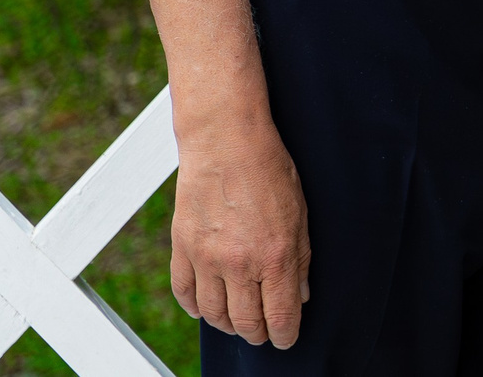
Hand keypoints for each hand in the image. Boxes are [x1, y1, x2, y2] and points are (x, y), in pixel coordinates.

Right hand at [168, 115, 310, 346]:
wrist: (225, 143)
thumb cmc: (270, 172)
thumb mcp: (300, 214)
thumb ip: (301, 259)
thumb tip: (300, 296)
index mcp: (275, 256)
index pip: (279, 316)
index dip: (285, 335)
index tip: (287, 339)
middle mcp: (238, 265)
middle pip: (245, 322)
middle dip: (258, 334)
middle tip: (264, 333)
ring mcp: (206, 259)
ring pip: (214, 315)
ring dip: (228, 325)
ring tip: (239, 322)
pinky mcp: (182, 249)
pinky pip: (184, 293)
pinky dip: (195, 308)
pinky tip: (206, 309)